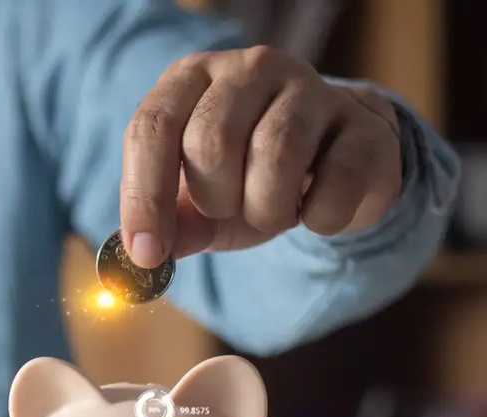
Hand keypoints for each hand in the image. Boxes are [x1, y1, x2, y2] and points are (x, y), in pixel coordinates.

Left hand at [121, 45, 402, 267]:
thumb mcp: (197, 204)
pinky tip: (315, 211)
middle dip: (214, 199)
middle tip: (229, 208)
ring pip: (274, 154)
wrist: (331, 167)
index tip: (146, 253)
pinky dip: (318, 218)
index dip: (143, 197)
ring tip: (270, 209)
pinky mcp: (364, 125)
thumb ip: (171, 226)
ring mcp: (312, 88)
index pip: (152, 127)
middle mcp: (251, 68)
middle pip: (211, 142)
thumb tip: (144, 257)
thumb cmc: (247, 180)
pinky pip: (336, 183)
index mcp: (193, 78)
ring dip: (265, 209)